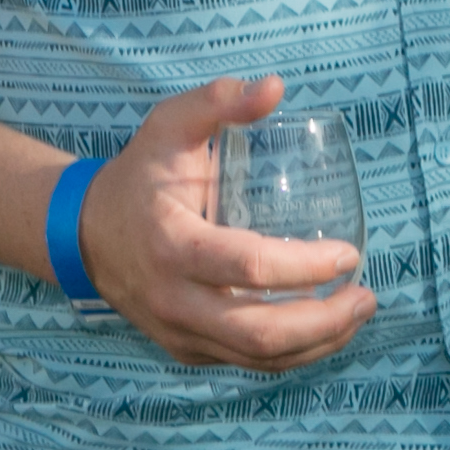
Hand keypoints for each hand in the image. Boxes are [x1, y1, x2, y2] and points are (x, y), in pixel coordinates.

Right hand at [71, 74, 375, 371]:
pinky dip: (290, 354)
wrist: (82, 233)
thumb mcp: (169, 127)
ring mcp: (178, 331)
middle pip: (260, 333)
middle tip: (366, 297)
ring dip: (317, 343)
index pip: (251, 268)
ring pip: (257, 358)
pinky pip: (244, 363)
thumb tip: (274, 87)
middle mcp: (175, 300)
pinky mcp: (185, 347)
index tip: (349, 252)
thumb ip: (218, 102)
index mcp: (174, 246)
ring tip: (356, 312)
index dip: (307, 266)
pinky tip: (322, 329)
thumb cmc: (138, 176)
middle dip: (325, 322)